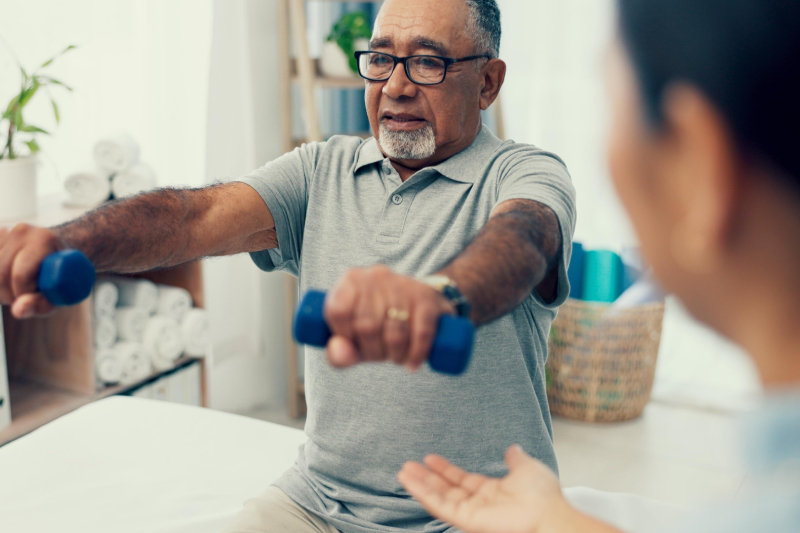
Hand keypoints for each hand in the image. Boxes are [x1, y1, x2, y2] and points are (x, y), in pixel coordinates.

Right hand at [0, 223, 65, 317]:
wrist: (60, 252)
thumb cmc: (62, 276)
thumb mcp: (59, 294)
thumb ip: (40, 305)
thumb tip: (18, 310)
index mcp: (44, 240)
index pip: (21, 275)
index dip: (22, 293)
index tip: (31, 297)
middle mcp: (23, 231)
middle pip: (1, 273)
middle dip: (8, 294)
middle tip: (21, 296)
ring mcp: (6, 232)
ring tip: (16, 287)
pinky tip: (6, 279)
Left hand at [323, 265, 454, 370]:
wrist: (423, 306)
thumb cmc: (380, 325)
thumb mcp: (353, 339)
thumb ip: (338, 353)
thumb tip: (341, 351)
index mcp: (350, 281)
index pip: (338, 311)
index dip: (345, 335)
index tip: (356, 344)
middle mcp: (375, 276)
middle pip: (367, 325)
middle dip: (374, 351)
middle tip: (380, 355)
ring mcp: (403, 284)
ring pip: (395, 332)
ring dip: (395, 355)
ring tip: (397, 358)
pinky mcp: (427, 297)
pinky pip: (421, 333)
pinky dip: (416, 353)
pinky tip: (412, 362)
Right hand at [397, 445, 570, 532]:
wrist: (549, 514)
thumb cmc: (544, 496)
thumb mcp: (527, 468)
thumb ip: (515, 459)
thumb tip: (512, 448)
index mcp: (492, 493)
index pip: (462, 481)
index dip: (445, 470)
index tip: (430, 458)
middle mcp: (479, 504)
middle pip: (446, 490)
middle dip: (427, 478)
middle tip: (408, 465)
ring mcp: (472, 513)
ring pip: (439, 499)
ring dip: (420, 485)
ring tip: (403, 472)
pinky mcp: (466, 520)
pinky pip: (440, 507)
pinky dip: (423, 494)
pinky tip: (411, 482)